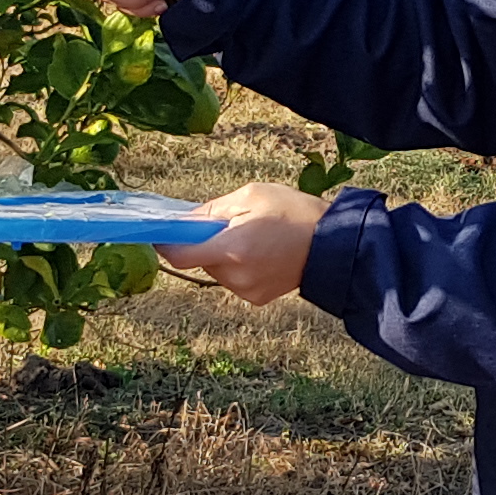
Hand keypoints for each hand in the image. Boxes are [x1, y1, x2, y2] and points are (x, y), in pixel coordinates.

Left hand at [161, 179, 325, 307]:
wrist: (334, 244)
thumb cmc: (294, 213)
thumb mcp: (251, 196)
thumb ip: (212, 210)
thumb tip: (184, 221)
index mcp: (231, 248)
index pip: (180, 256)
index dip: (165, 244)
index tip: (161, 234)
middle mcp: (235, 276)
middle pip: (199, 261)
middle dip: (204, 243)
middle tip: (229, 224)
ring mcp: (246, 290)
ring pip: (216, 271)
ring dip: (222, 255)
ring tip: (253, 238)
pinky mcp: (256, 298)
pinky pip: (233, 280)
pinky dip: (238, 267)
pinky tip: (262, 254)